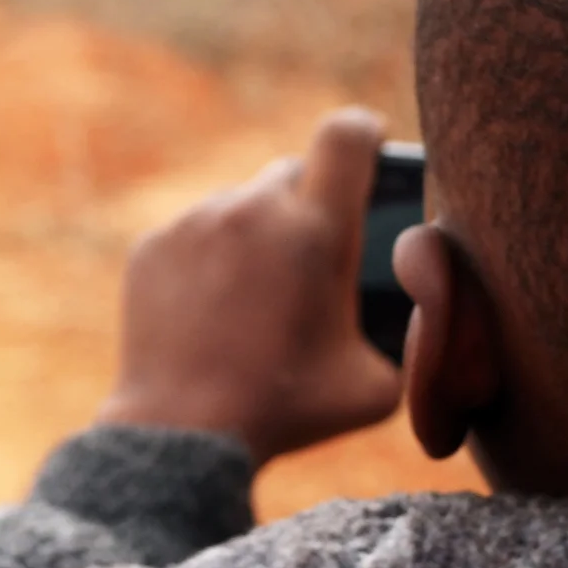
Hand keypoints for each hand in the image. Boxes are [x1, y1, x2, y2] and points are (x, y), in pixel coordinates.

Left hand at [98, 108, 402, 466]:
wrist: (184, 433)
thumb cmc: (289, 412)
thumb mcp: (378, 386)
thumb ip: (405, 340)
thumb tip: (413, 311)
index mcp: (318, 230)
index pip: (347, 134)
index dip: (364, 135)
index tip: (369, 147)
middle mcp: (254, 210)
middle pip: (294, 172)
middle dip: (309, 204)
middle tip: (312, 256)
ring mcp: (196, 223)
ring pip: (240, 205)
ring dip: (256, 236)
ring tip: (257, 299)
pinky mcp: (153, 247)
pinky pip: (193, 234)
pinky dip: (208, 261)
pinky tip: (212, 312)